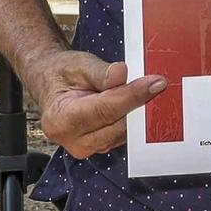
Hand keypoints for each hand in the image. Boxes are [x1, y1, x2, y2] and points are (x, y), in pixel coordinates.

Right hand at [28, 49, 164, 159]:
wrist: (52, 84)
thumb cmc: (63, 73)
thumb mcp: (78, 64)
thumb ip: (100, 72)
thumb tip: (122, 74)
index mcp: (61, 119)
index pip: (105, 110)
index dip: (133, 96)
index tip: (155, 83)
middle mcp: (72, 139)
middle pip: (118, 125)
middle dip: (139, 104)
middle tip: (158, 83)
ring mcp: (86, 147)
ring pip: (124, 132)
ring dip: (138, 112)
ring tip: (148, 89)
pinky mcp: (100, 147)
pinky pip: (123, 135)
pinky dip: (134, 119)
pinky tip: (140, 102)